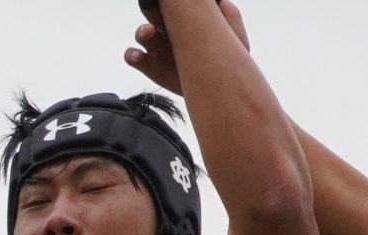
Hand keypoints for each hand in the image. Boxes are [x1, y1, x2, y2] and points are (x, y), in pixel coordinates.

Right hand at [126, 0, 249, 96]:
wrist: (219, 92)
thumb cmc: (226, 63)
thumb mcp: (236, 41)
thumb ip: (231, 19)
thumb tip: (224, 2)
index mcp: (184, 18)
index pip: (172, 5)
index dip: (167, 3)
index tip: (170, 4)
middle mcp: (169, 29)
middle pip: (153, 12)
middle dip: (152, 9)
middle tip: (158, 14)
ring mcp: (158, 47)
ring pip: (142, 33)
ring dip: (142, 31)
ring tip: (148, 33)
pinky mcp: (151, 67)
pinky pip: (133, 57)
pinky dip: (131, 54)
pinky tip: (137, 56)